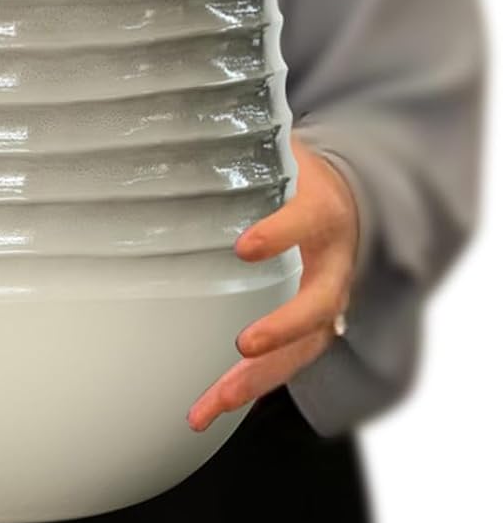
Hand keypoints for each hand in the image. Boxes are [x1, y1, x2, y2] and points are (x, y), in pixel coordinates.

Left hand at [185, 136, 357, 431]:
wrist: (349, 203)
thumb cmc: (298, 173)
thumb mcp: (280, 148)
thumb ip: (240, 142)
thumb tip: (173, 110)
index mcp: (324, 211)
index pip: (307, 220)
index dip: (281, 233)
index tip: (245, 245)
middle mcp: (333, 266)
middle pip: (317, 306)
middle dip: (282, 328)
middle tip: (244, 344)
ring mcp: (325, 306)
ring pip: (300, 353)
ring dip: (255, 380)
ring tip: (210, 404)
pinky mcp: (307, 334)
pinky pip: (281, 368)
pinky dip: (242, 391)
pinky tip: (200, 412)